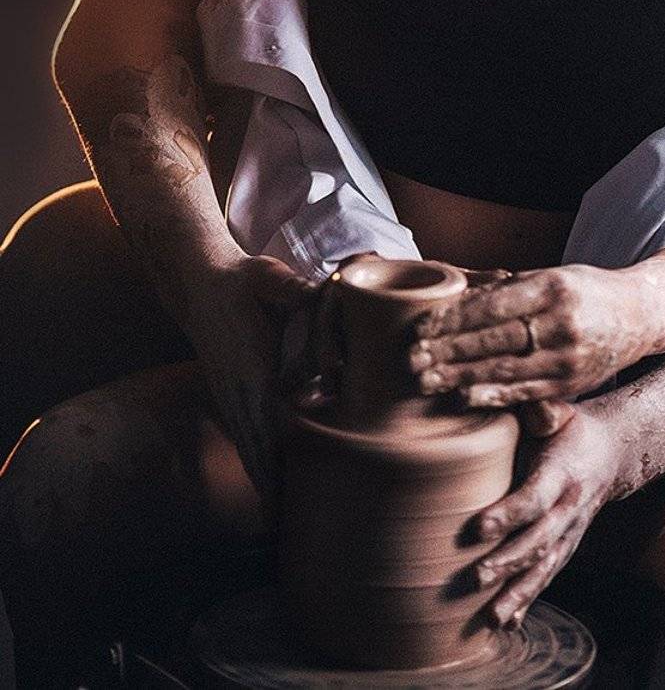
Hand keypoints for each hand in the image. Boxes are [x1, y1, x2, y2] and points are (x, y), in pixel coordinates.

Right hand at [181, 253, 318, 515]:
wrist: (198, 282)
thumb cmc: (241, 280)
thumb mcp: (267, 278)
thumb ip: (292, 289)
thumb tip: (322, 291)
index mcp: (250, 367)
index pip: (265, 422)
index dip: (276, 460)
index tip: (286, 496)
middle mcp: (238, 389)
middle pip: (256, 449)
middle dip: (272, 488)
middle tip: (285, 531)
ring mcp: (231, 394)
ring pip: (248, 447)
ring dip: (263, 482)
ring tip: (279, 525)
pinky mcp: (230, 393)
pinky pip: (244, 437)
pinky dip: (257, 464)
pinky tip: (269, 490)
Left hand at [407, 264, 642, 405]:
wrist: (639, 315)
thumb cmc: (584, 291)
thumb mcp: (551, 276)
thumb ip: (508, 289)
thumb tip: (455, 297)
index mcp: (553, 286)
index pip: (493, 305)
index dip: (454, 318)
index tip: (421, 328)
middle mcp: (563, 321)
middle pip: (495, 339)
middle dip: (448, 351)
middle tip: (410, 359)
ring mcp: (569, 355)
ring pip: (506, 368)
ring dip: (461, 377)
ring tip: (426, 381)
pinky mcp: (573, 382)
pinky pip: (526, 391)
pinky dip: (493, 395)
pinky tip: (464, 397)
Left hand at [471, 400, 618, 625]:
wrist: (610, 452)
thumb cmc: (571, 428)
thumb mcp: (560, 410)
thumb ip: (542, 412)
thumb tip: (526, 409)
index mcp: (562, 473)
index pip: (535, 498)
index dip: (508, 514)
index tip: (477, 527)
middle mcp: (569, 508)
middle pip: (540, 541)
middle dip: (508, 563)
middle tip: (476, 577)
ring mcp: (571, 533)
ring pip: (546, 568)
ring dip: (518, 593)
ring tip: (491, 617)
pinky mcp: (566, 547)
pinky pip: (548, 577)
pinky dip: (529, 600)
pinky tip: (507, 622)